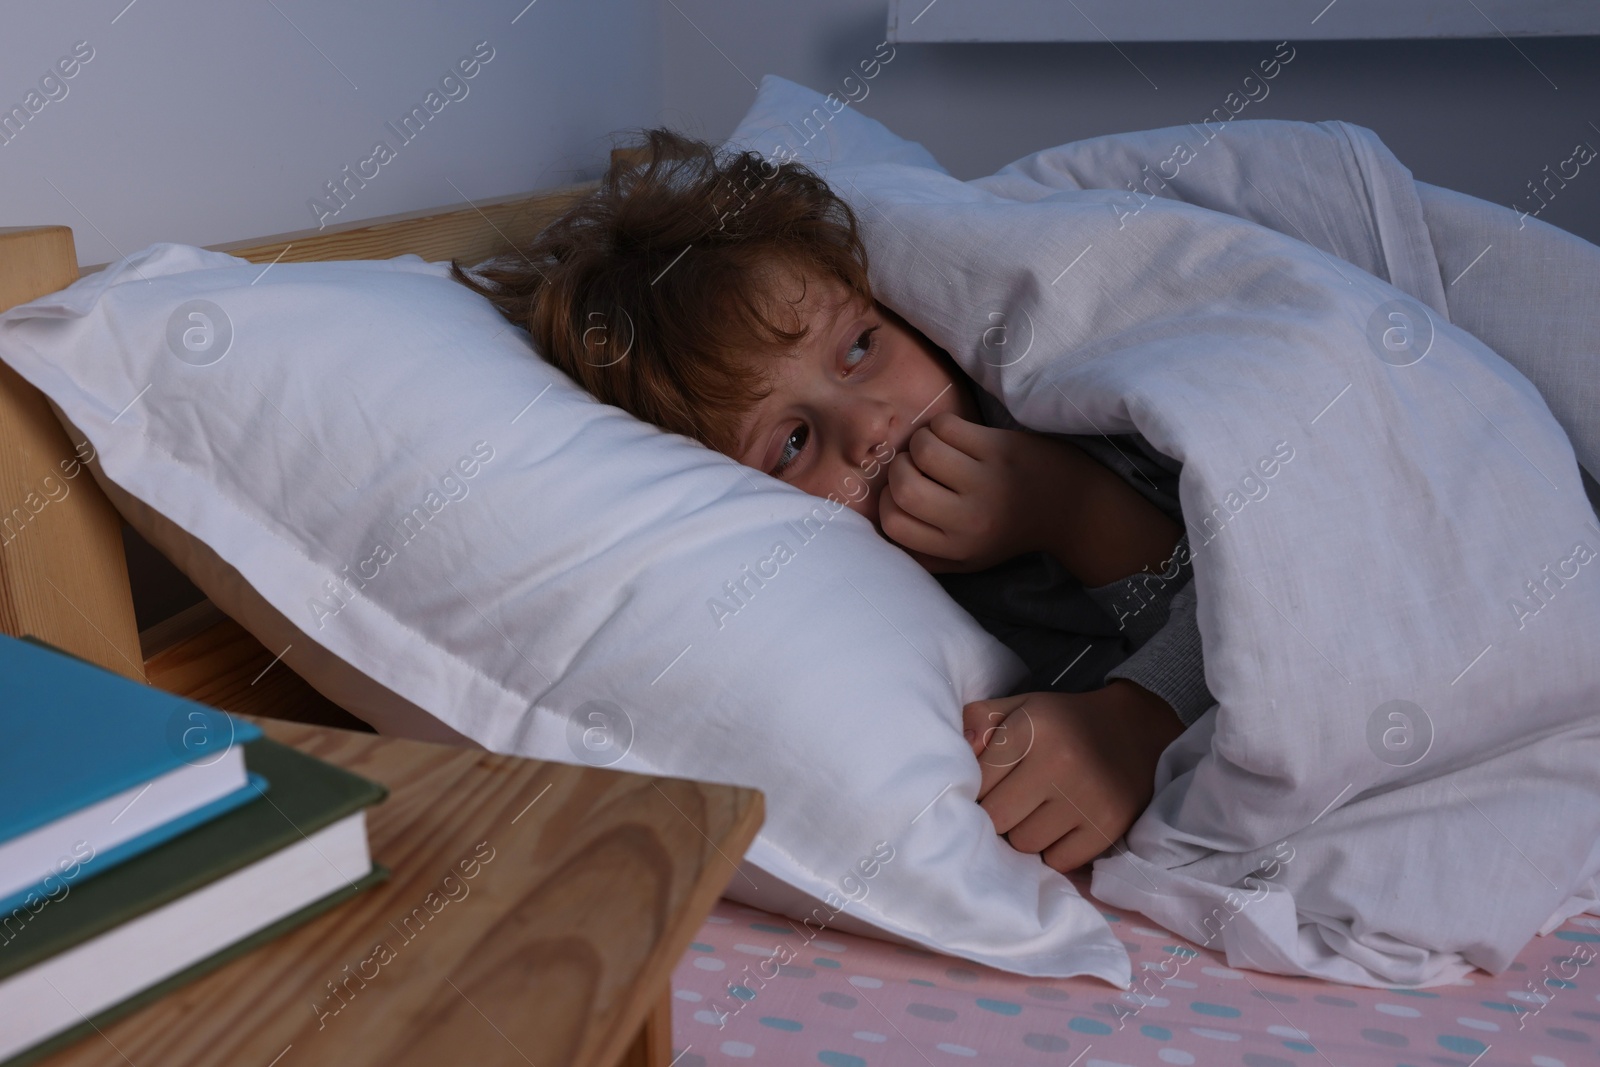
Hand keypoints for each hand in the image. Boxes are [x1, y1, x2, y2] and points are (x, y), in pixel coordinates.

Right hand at [879, 412, 1061, 572]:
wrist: (1069, 506)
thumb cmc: (1008, 529)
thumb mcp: (968, 558)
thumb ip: (925, 553)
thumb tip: (882, 525)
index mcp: (957, 548)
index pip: (893, 523)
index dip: (889, 501)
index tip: (905, 491)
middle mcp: (970, 520)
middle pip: (903, 486)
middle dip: (900, 467)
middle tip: (918, 465)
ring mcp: (987, 481)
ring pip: (923, 449)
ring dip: (921, 441)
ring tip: (938, 447)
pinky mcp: (1000, 448)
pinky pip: (946, 426)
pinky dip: (942, 425)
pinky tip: (957, 435)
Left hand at [962, 680, 1184, 873]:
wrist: (1135, 730)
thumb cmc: (1064, 723)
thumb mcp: (1020, 706)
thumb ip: (979, 720)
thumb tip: (961, 746)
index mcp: (1032, 727)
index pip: (978, 782)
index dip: (978, 789)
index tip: (990, 786)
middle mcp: (1060, 761)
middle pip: (996, 818)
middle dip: (999, 814)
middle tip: (1014, 801)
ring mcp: (1087, 797)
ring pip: (1025, 844)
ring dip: (1025, 834)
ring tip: (1039, 812)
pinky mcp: (1109, 826)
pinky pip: (1058, 861)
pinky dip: (1055, 850)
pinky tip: (1063, 826)